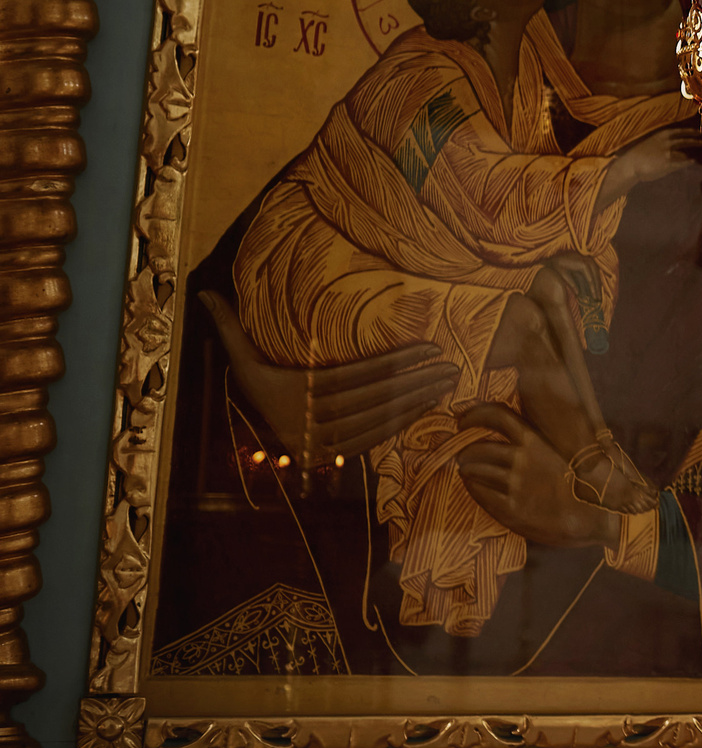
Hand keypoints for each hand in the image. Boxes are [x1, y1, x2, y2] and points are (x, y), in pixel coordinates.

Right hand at [198, 290, 459, 468]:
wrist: (256, 443)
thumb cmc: (258, 392)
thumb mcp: (240, 362)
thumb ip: (228, 327)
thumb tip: (203, 292)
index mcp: (297, 394)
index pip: (355, 375)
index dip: (394, 362)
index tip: (429, 348)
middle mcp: (314, 421)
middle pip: (373, 399)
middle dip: (417, 382)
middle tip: (452, 366)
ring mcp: (328, 442)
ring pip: (380, 419)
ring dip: (418, 401)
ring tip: (448, 382)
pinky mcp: (339, 455)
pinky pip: (378, 438)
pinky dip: (405, 422)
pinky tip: (429, 405)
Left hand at [453, 403, 619, 548]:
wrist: (593, 518)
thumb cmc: (581, 485)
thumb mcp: (562, 453)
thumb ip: (537, 442)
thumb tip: (514, 433)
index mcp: (536, 441)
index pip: (497, 415)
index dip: (474, 415)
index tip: (463, 421)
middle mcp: (522, 459)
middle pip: (478, 447)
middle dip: (465, 450)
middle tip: (463, 455)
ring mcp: (514, 485)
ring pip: (474, 470)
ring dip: (467, 469)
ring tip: (467, 471)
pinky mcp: (509, 509)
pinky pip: (478, 493)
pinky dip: (472, 487)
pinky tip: (474, 486)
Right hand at [603, 125, 701, 200]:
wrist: (630, 164)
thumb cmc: (637, 154)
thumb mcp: (649, 143)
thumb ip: (661, 143)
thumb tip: (670, 145)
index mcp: (660, 135)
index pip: (679, 131)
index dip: (689, 131)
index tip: (697, 131)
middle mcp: (666, 142)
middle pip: (684, 140)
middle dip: (694, 141)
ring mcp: (668, 153)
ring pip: (683, 153)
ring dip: (690, 154)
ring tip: (696, 156)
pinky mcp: (668, 164)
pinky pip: (681, 163)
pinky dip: (688, 162)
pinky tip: (692, 161)